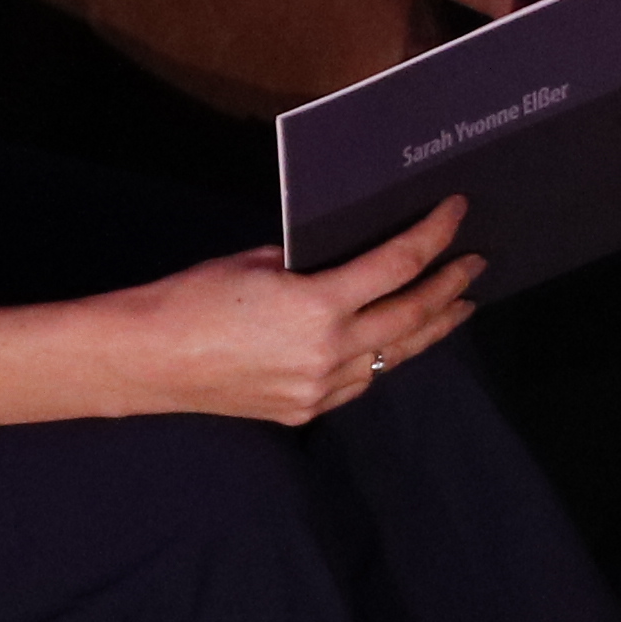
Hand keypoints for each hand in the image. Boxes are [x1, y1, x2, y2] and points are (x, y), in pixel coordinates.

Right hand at [102, 199, 481, 425]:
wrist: (145, 359)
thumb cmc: (193, 296)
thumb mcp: (262, 263)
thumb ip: (316, 265)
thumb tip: (355, 259)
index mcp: (320, 305)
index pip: (400, 265)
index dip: (435, 234)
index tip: (457, 211)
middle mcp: (330, 352)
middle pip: (413, 315)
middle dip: (450, 286)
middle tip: (475, 264)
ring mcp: (320, 388)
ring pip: (396, 355)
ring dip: (430, 328)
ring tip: (458, 305)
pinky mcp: (305, 410)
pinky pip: (361, 380)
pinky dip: (385, 356)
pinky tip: (397, 341)